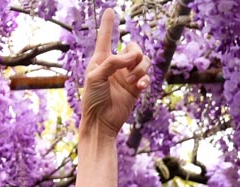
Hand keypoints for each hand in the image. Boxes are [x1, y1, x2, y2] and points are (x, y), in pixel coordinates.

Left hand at [81, 9, 150, 136]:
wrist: (101, 122)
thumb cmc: (93, 100)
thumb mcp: (95, 77)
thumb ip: (112, 63)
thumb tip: (132, 57)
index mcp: (101, 61)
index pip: (105, 38)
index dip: (108, 25)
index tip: (110, 10)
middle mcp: (115, 66)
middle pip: (133, 48)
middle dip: (134, 54)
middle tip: (129, 67)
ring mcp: (127, 76)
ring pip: (143, 61)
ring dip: (140, 69)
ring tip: (131, 81)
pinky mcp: (136, 86)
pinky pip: (147, 75)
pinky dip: (145, 79)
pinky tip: (139, 87)